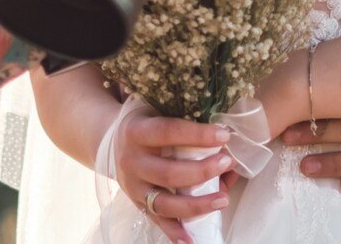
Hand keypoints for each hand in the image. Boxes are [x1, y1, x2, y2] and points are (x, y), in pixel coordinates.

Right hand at [112, 108, 234, 243]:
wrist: (112, 141)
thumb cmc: (147, 121)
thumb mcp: (159, 110)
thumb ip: (188, 120)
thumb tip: (227, 140)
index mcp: (136, 132)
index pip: (169, 132)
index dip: (197, 135)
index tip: (224, 135)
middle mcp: (131, 161)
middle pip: (168, 172)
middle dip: (202, 171)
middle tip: (227, 162)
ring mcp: (133, 186)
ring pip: (164, 202)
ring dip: (196, 205)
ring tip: (223, 199)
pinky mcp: (137, 203)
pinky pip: (157, 220)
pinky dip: (174, 232)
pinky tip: (190, 239)